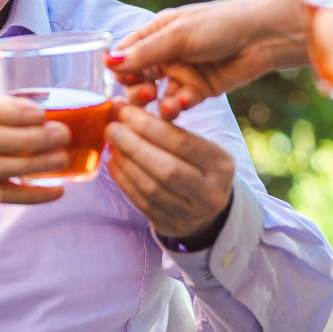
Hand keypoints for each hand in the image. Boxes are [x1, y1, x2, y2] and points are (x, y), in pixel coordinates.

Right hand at [0, 89, 70, 244]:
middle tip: (63, 134)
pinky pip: (5, 196)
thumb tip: (66, 97)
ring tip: (63, 158)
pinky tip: (58, 190)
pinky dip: (32, 195)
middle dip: (29, 138)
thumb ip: (11, 100)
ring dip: (33, 164)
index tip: (40, 114)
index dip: (11, 111)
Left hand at [105, 103, 235, 246]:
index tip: (126, 113)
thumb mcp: (195, 145)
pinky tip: (115, 165)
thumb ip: (164, 125)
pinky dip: (125, 182)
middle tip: (111, 129)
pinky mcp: (172, 226)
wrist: (209, 208)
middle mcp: (210, 191)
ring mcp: (192, 213)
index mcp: (220, 164)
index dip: (150, 127)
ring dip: (126, 165)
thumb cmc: (197, 166)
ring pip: (152, 188)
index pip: (183, 142)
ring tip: (112, 146)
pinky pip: (143, 204)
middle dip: (134, 146)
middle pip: (167, 168)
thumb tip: (120, 106)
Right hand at [108, 0, 308, 116]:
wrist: (262, 38)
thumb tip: (108, 63)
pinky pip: (178, 103)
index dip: (120, 69)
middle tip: (146, 95)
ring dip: (158, 103)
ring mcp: (182, 73)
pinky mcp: (198, 90)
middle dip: (137, 90)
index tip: (120, 81)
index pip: (126, 53)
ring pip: (157, 96)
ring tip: (167, 104)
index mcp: (157, 32)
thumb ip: (144, 52)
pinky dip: (179, 105)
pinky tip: (186, 101)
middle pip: (137, 79)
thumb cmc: (220, 25)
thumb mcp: (178, 36)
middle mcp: (166, 53)